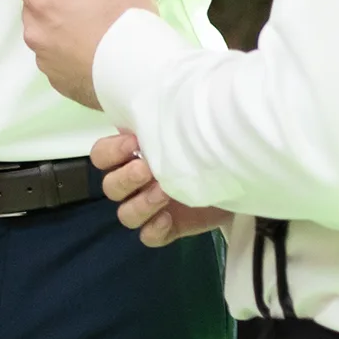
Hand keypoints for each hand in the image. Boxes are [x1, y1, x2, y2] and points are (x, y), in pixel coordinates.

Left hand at [5, 0, 157, 109]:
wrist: (144, 77)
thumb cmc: (130, 24)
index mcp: (46, 6)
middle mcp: (38, 35)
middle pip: (35, 5)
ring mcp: (46, 62)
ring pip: (45, 32)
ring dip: (63, 22)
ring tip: (99, 25)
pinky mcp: (58, 82)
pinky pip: (55, 57)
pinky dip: (69, 48)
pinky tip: (97, 49)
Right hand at [90, 132, 227, 247]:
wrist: (237, 170)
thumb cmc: (202, 143)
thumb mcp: (183, 127)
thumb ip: (165, 121)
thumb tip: (159, 101)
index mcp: (132, 157)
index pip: (101, 157)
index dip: (110, 152)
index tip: (135, 142)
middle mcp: (135, 184)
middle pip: (110, 188)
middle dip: (126, 178)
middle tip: (147, 169)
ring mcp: (150, 208)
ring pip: (126, 215)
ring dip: (141, 204)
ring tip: (164, 193)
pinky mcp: (168, 228)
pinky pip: (148, 237)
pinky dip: (154, 229)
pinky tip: (168, 218)